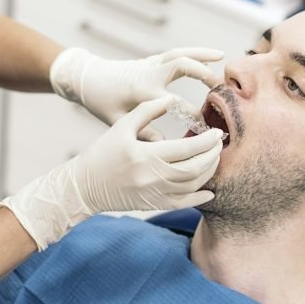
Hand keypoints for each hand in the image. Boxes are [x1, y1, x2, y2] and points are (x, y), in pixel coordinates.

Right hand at [1, 95, 223, 249]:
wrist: (84, 186)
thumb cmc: (102, 153)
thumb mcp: (121, 126)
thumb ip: (147, 111)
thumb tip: (170, 98)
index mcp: (146, 155)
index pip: (186, 148)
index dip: (207, 141)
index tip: (217, 132)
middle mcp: (153, 177)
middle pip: (195, 168)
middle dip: (212, 156)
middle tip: (220, 144)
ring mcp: (155, 194)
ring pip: (192, 186)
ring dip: (209, 172)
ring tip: (215, 158)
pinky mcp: (154, 204)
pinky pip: (183, 204)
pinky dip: (199, 198)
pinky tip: (210, 190)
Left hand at [50, 47, 222, 140]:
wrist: (87, 79)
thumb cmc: (102, 102)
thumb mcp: (118, 122)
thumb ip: (144, 133)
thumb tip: (167, 145)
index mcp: (142, 92)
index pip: (176, 103)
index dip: (194, 116)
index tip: (207, 130)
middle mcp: (149, 74)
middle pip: (182, 68)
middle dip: (204, 77)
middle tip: (222, 92)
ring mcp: (151, 64)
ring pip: (181, 55)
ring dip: (203, 57)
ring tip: (223, 61)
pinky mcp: (152, 60)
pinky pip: (177, 53)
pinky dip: (196, 52)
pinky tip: (213, 55)